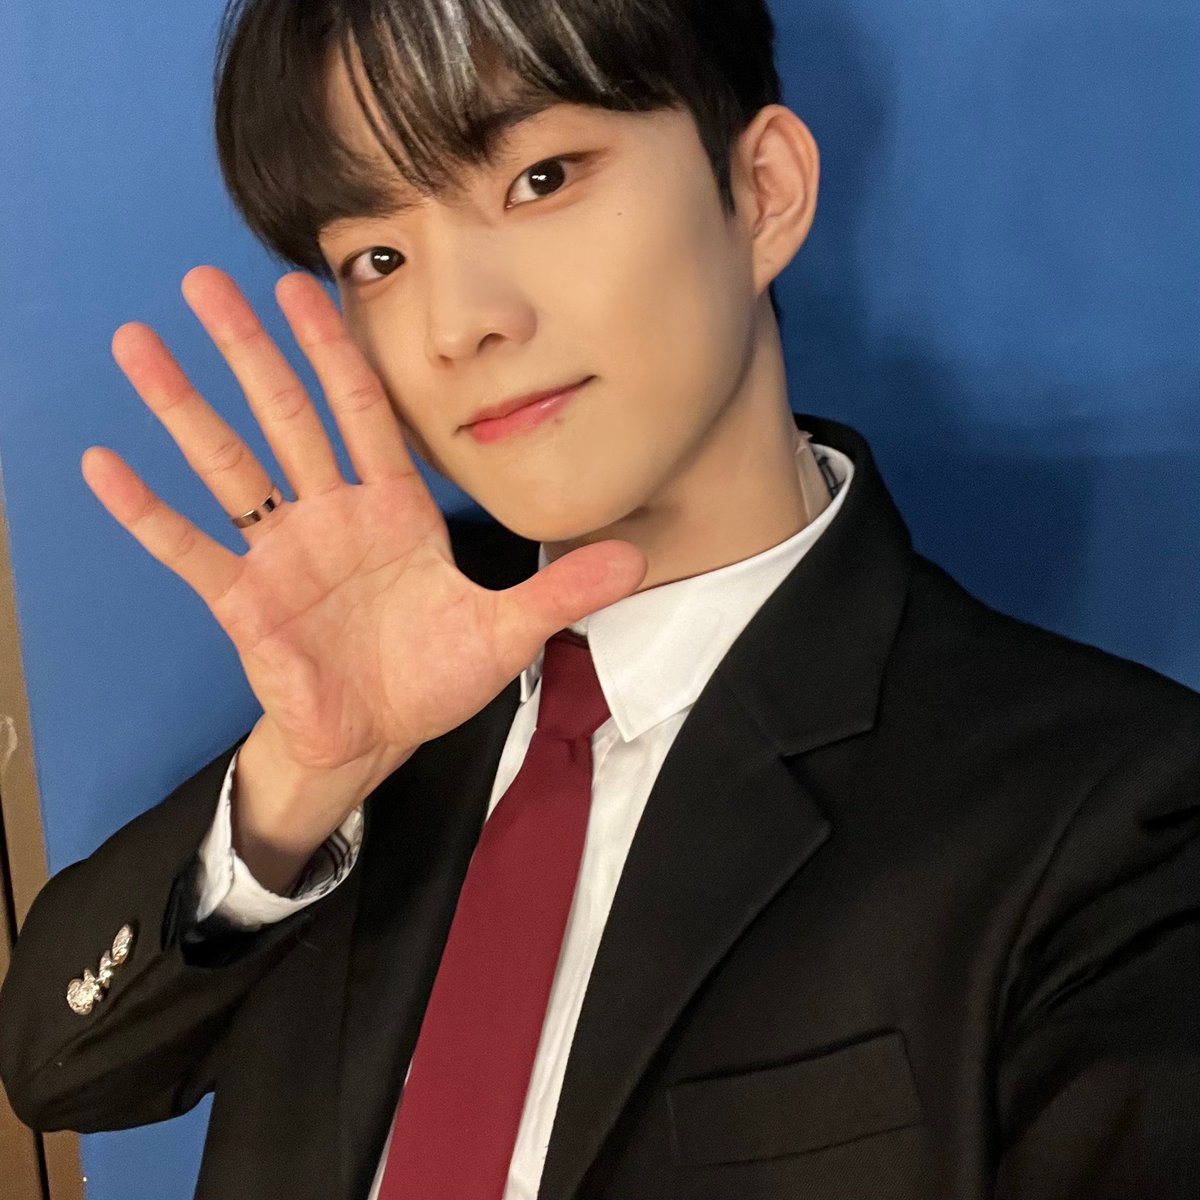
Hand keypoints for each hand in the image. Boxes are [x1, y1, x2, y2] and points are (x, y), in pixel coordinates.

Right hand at [83, 266, 646, 841]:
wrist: (379, 736)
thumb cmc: (433, 677)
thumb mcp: (507, 631)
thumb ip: (563, 590)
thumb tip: (640, 558)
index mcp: (394, 510)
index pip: (363, 410)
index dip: (336, 349)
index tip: (309, 287)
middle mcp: (331, 516)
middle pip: (286, 416)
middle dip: (249, 350)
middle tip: (205, 281)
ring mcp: (282, 555)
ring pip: (229, 465)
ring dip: (184, 407)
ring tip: (137, 342)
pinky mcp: (245, 602)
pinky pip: (189, 550)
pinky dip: (148, 513)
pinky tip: (103, 464)